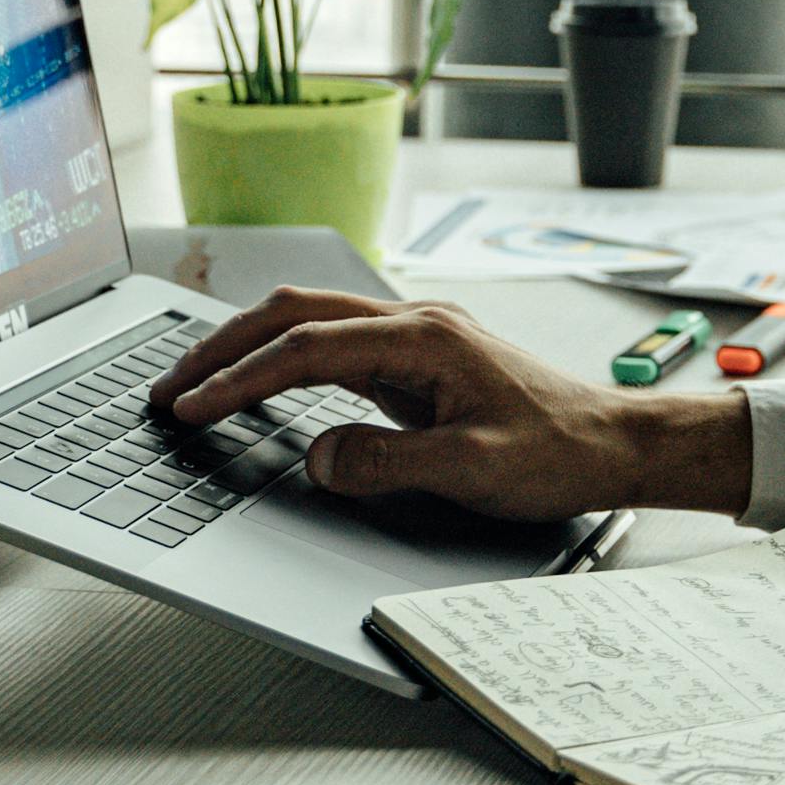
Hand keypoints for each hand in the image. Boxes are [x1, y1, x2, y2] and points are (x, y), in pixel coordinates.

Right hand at [148, 289, 750, 518]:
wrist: (615, 442)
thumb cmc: (559, 452)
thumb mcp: (473, 470)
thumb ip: (389, 463)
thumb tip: (319, 458)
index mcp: (424, 338)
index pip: (306, 348)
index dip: (241, 379)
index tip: (192, 409)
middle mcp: (416, 323)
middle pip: (295, 314)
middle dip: (224, 348)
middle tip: (168, 387)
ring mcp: (418, 337)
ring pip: (312, 322)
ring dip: (250, 347)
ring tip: (197, 382)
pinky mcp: (422, 359)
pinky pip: (335, 345)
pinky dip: (285, 358)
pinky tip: (263, 383)